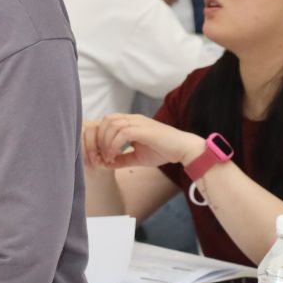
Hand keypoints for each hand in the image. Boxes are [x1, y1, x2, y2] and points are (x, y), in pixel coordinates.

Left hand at [83, 113, 202, 171]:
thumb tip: (106, 164)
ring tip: (108, 158)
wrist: (183, 148)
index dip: (100, 137)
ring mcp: (139, 122)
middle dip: (99, 138)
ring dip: (106, 142)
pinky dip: (114, 145)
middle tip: (101, 156)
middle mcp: (134, 119)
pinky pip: (122, 133)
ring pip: (112, 125)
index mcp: (132, 122)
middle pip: (106, 120)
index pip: (108, 121)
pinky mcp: (144, 129)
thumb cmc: (163, 151)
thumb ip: (122, 158)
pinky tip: (115, 157)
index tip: (100, 154)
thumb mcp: (138, 157)